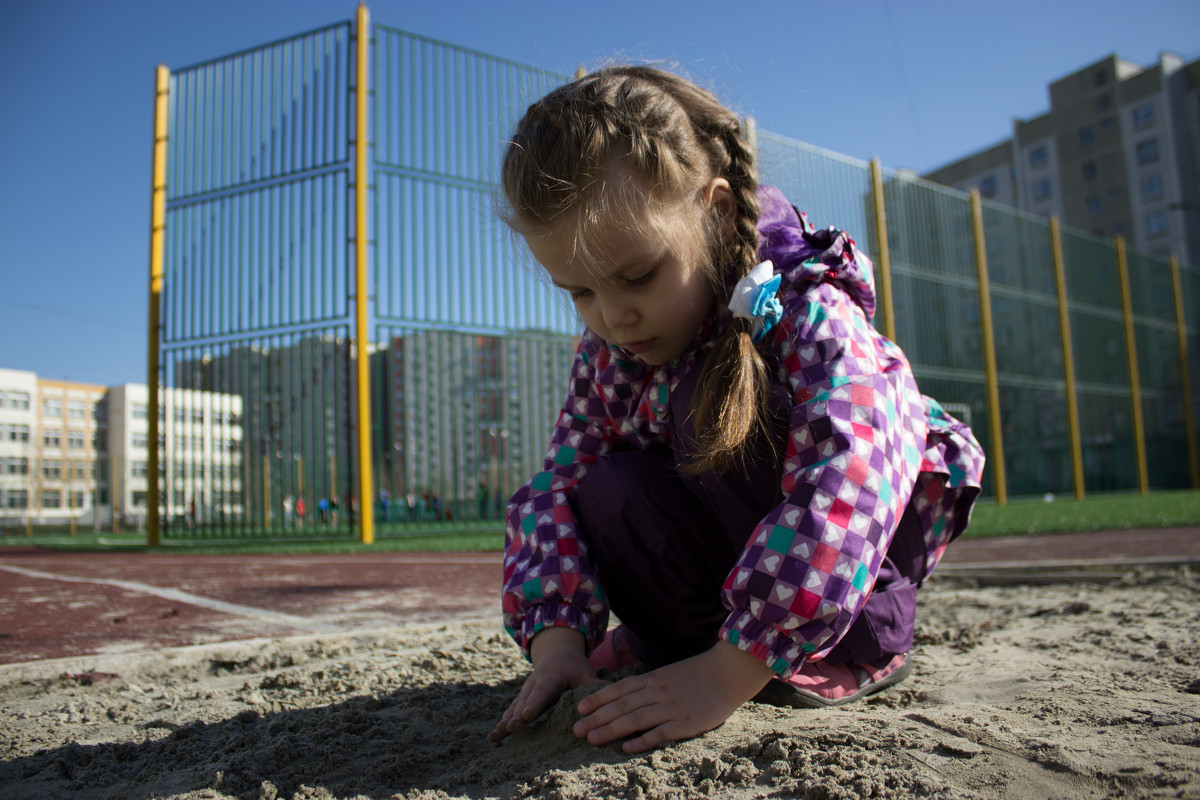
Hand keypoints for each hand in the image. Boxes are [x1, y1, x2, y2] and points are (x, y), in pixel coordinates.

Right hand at [489, 627, 597, 742]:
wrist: (556, 653)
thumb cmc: (574, 666)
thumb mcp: (585, 673)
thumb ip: (596, 686)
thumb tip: (614, 698)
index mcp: (551, 676)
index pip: (542, 691)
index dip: (534, 703)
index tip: (526, 715)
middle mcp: (535, 683)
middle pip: (525, 701)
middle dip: (517, 715)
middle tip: (511, 728)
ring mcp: (526, 691)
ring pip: (514, 706)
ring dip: (506, 721)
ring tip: (497, 736)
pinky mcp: (521, 699)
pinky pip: (511, 711)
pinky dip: (502, 724)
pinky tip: (494, 738)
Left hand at [572, 640, 774, 753]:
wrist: (729, 673)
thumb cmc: (700, 675)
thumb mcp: (671, 674)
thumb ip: (651, 685)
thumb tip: (628, 696)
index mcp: (654, 679)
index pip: (620, 689)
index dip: (598, 698)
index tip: (580, 709)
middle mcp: (658, 691)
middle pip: (621, 705)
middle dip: (597, 718)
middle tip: (577, 730)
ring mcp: (671, 707)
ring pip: (635, 718)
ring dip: (611, 729)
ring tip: (591, 739)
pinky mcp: (686, 722)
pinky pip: (660, 732)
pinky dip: (642, 740)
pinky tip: (626, 747)